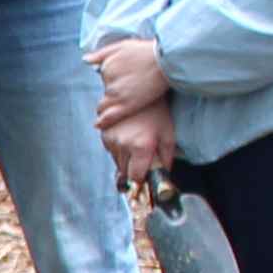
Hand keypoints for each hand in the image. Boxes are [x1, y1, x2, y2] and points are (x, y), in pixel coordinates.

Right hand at [93, 39, 174, 180]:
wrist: (138, 90)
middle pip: (125, 172)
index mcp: (141, 146)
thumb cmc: (158, 113)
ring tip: (136, 145)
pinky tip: (128, 138)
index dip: (140, 181)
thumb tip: (163, 175)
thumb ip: (166, 159)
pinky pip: (110, 151)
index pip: (136, 177)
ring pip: (116, 162)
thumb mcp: (168, 135)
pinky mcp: (104, 134)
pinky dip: (118, 150)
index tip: (144, 181)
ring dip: (125, 161)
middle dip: (133, 171)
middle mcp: (123, 145)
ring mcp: (111, 139)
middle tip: (142, 163)